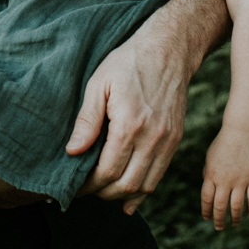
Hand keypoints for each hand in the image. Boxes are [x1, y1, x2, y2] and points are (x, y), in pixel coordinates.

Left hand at [65, 9, 198, 213]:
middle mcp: (152, 138)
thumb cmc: (129, 62)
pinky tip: (129, 199)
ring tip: (102, 192)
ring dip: (122, 196)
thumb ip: (87, 120)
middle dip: (102, 193)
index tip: (74, 185)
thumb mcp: (99, 83)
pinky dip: (143, 191)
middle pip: (126, 185)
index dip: (88, 185)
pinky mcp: (175, 140)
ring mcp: (167, 141)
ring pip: (145, 186)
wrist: (169, 49)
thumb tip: (73, 151)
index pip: (107, 171)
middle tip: (84, 190)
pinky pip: (159, 175)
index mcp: (130, 124)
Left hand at [200, 129, 248, 228]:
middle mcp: (225, 180)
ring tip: (234, 224)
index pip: (206, 199)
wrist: (241, 132)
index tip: (207, 218)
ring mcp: (240, 180)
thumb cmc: (223, 144)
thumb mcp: (210, 158)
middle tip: (219, 227)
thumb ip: (208, 174)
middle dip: (218, 220)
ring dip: (235, 218)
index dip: (206, 211)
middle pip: (220, 206)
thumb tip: (209, 189)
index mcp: (211, 175)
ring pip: (236, 206)